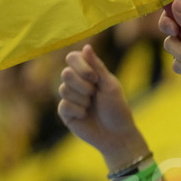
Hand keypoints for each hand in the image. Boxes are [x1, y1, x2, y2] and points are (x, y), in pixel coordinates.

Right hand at [57, 45, 147, 163]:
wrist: (117, 134)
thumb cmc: (117, 108)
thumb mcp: (110, 85)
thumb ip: (97, 66)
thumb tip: (86, 46)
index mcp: (87, 73)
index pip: (72, 58)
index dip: (81, 66)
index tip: (95, 78)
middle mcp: (75, 83)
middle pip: (65, 73)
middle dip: (83, 85)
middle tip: (95, 94)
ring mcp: (68, 97)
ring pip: (63, 89)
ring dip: (83, 99)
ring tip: (92, 106)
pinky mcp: (65, 112)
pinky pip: (64, 105)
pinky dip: (79, 110)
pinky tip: (85, 116)